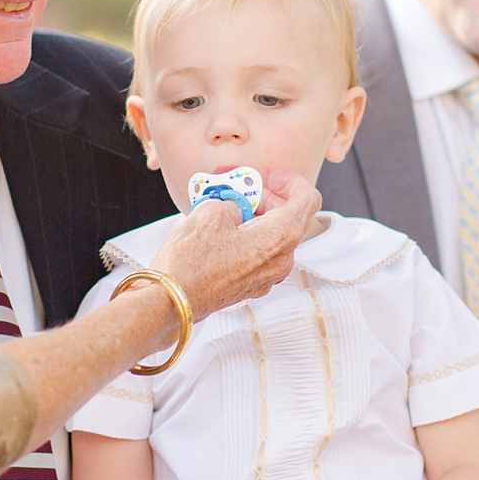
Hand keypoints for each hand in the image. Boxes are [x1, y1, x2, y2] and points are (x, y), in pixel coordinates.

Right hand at [151, 170, 317, 320]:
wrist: (171, 301)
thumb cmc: (190, 261)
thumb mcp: (210, 211)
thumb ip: (232, 202)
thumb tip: (234, 206)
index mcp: (279, 237)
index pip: (307, 200)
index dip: (292, 182)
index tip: (273, 178)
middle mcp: (282, 260)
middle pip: (292, 219)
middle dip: (269, 199)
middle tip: (242, 192)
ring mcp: (268, 277)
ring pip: (276, 238)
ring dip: (258, 219)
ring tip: (228, 211)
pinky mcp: (252, 286)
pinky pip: (262, 255)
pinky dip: (250, 238)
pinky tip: (225, 232)